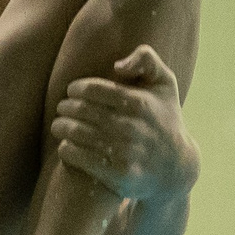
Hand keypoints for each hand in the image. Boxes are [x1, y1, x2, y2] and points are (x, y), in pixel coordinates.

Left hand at [51, 45, 197, 204]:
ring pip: (75, 133)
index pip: (92, 89)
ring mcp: (123, 152)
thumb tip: (117, 66)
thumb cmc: (163, 118)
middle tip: (61, 109)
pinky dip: (65, 149)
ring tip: (58, 126)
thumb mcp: (165, 83)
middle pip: (80, 111)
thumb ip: (146, 59)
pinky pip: (77, 156)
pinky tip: (66, 145)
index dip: (75, 89)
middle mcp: (131, 127)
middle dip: (65, 108)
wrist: (175, 167)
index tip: (71, 92)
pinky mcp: (117, 175)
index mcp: (139, 102)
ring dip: (60, 127)